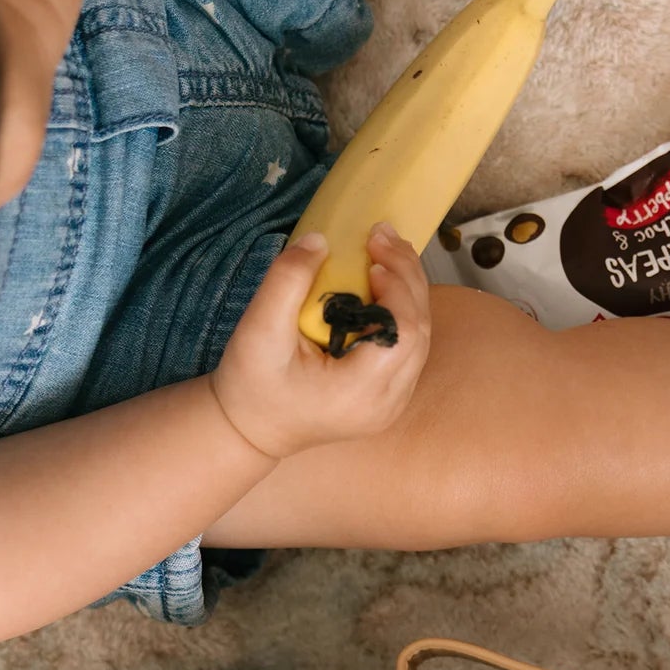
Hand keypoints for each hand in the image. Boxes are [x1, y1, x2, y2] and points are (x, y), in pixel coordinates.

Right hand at [208, 225, 431, 459]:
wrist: (249, 431)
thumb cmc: (250, 385)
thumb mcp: (258, 330)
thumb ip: (286, 280)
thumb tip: (320, 240)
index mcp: (358, 392)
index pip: (402, 332)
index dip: (397, 286)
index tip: (372, 253)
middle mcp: (385, 404)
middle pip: (420, 333)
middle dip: (407, 278)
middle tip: (382, 239)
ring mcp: (391, 405)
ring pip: (420, 340)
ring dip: (409, 292)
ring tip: (386, 255)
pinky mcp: (388, 398)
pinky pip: (409, 349)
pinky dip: (402, 312)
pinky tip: (384, 286)